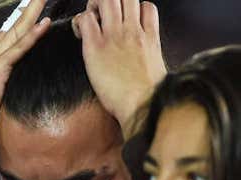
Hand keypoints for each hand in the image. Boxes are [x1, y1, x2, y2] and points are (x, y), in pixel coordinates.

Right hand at [0, 0, 51, 150]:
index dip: (23, 24)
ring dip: (32, 13)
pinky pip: (20, 48)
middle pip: (15, 27)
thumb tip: (24, 102)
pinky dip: (33, 35)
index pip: (11, 38)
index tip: (34, 12)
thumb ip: (9, 96)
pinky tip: (44, 23)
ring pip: (18, 31)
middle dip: (29, 10)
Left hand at [73, 0, 165, 134]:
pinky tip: (81, 33)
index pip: (146, 5)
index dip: (134, 8)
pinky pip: (86, 19)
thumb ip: (152, 51)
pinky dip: (81, 21)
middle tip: (105, 14)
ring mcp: (115, 37)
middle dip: (114, 0)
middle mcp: (133, 31)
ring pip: (107, 0)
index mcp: (150, 36)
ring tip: (93, 19)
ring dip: (97, 5)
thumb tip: (148, 53)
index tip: (125, 19)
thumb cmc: (150, 95)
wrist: (142, 107)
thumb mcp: (159, 67)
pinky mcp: (96, 47)